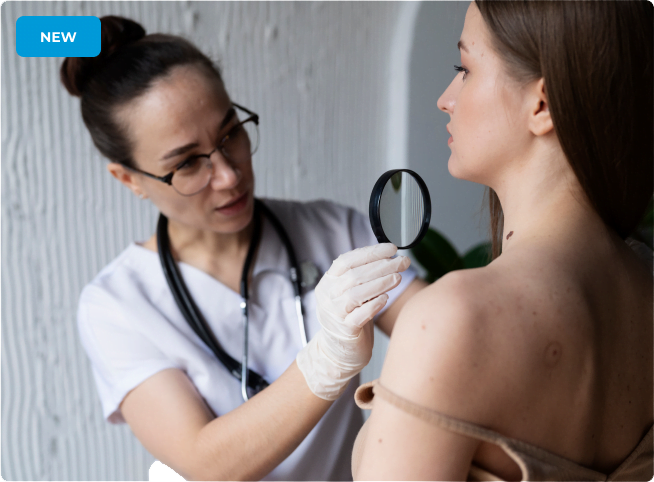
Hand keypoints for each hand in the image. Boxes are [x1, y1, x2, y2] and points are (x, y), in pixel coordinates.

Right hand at [297, 244, 410, 399]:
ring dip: (380, 283)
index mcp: (328, 282)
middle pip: (354, 276)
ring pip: (356, 294)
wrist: (337, 351)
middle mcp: (327, 297)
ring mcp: (334, 315)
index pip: (346, 261)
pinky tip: (386, 298)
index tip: (391, 249)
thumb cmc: (349, 317)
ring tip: (398, 277)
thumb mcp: (350, 293)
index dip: (369, 253)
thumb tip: (389, 256)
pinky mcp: (344, 332)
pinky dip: (373, 305)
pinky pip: (358, 316)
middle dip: (382, 266)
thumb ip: (361, 276)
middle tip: (403, 262)